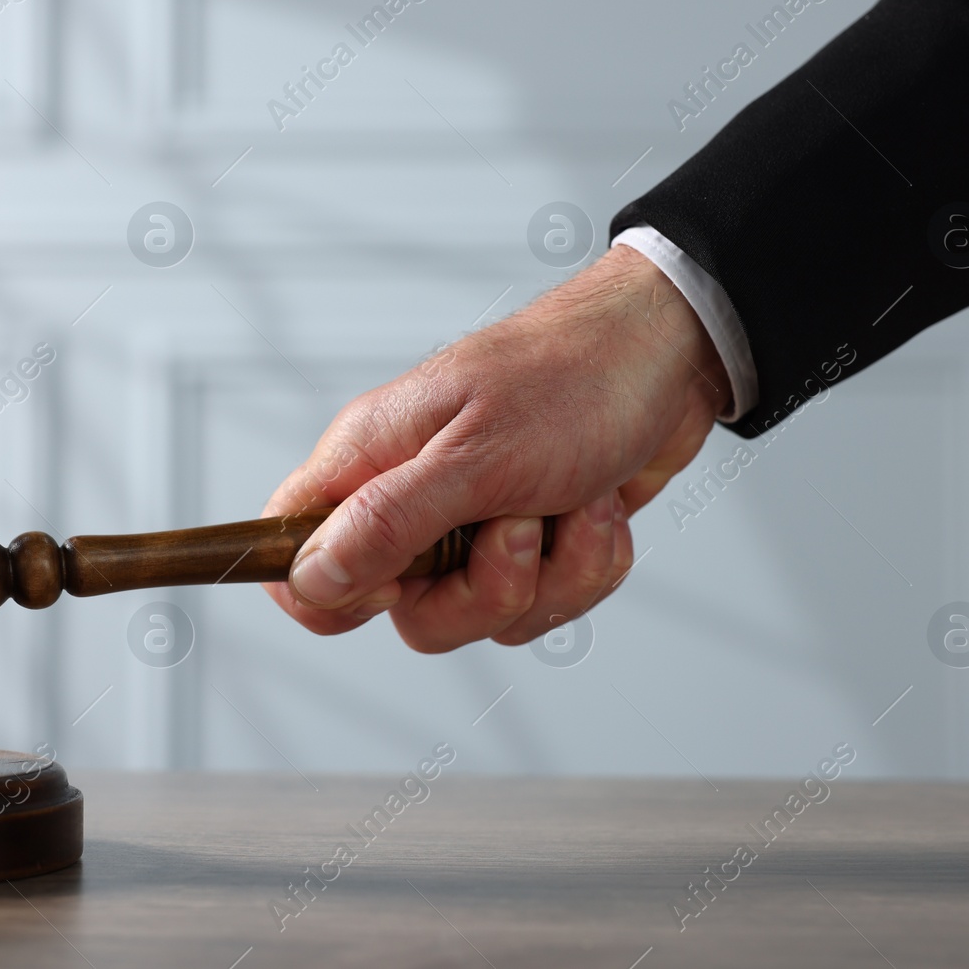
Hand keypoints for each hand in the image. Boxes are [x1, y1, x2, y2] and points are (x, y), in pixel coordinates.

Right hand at [260, 244, 731, 651]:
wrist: (674, 354)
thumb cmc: (572, 378)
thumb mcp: (477, 455)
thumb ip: (387, 522)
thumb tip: (309, 578)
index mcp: (372, 460)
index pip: (293, 555)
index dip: (333, 593)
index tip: (400, 577)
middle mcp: (413, 496)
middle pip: (404, 610)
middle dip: (481, 591)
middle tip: (518, 529)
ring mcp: (473, 524)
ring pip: (484, 614)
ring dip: (550, 574)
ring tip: (569, 504)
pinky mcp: (532, 542)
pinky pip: (544, 602)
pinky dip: (585, 564)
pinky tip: (598, 508)